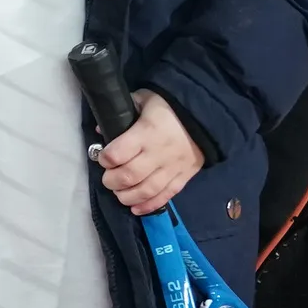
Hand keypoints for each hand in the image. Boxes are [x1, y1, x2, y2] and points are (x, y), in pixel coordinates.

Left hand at [93, 90, 202, 216]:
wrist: (205, 117)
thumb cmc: (169, 107)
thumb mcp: (145, 99)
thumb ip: (123, 112)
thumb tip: (102, 132)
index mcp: (147, 132)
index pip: (118, 153)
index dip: (105, 158)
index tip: (102, 158)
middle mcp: (159, 153)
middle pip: (129, 176)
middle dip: (112, 181)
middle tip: (108, 178)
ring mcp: (172, 168)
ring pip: (145, 191)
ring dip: (126, 196)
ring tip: (119, 192)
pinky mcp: (183, 178)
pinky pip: (164, 196)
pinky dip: (148, 206)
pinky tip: (135, 208)